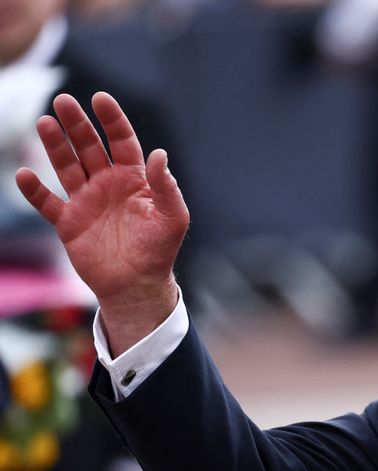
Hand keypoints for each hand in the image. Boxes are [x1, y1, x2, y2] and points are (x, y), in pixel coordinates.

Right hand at [15, 93, 187, 354]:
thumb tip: (159, 154)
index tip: (100, 99)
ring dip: (55, 145)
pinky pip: (47, 202)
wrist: (138, 285)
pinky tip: (25, 175)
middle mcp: (108, 184)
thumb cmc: (160, 250)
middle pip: (89, 146)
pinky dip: (34, 190)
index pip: (122, 141)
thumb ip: (167, 187)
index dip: (112, 120)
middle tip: (64, 101)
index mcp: (134, 179)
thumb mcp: (173, 218)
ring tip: (45, 123)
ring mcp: (86, 201)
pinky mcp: (68, 222)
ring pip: (66, 166)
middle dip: (77, 124)